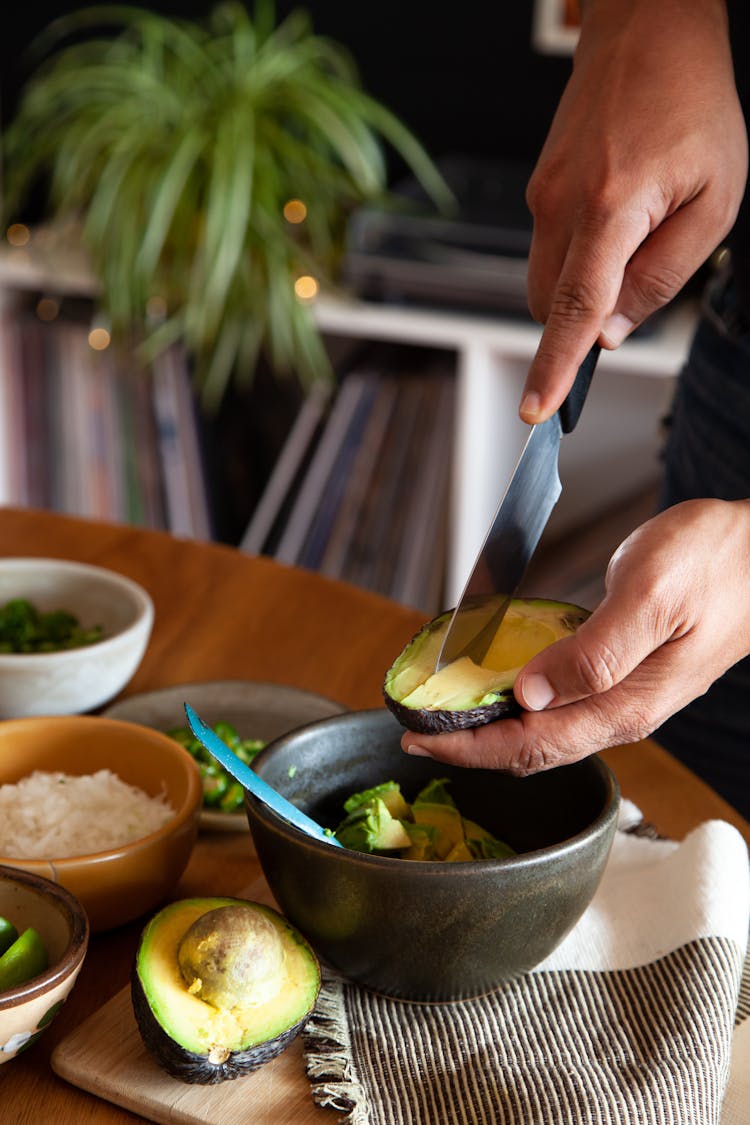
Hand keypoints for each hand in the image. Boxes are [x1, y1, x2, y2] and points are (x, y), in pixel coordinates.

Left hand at [402, 499, 749, 773]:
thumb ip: (593, 652)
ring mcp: (627, 697)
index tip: (419, 740)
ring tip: (446, 718)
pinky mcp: (626, 676)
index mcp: (628, 703)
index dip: (471, 747)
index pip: (533, 745)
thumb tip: (531, 695)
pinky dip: (521, 704)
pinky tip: (500, 689)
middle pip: (534, 749)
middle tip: (416, 733)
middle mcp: (624, 712)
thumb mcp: (651, 596)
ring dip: (493, 729)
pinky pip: (564, 706)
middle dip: (471, 746)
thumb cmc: (715, 562)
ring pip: (547, 732)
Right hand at [521, 0, 746, 422]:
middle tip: (634, 290)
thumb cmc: (692, 104)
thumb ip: (665, 275)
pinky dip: (578, 256)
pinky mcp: (538, 186)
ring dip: (581, 287)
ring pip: (545, 279)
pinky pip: (549, 247)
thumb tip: (615, 332)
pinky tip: (619, 212)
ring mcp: (542, 194)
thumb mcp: (715, 201)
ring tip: (636, 233)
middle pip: (548, 305)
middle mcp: (561, 204)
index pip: (574, 309)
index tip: (537, 410)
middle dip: (579, 324)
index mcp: (610, 209)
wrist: (648, 28)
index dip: (554, 367)